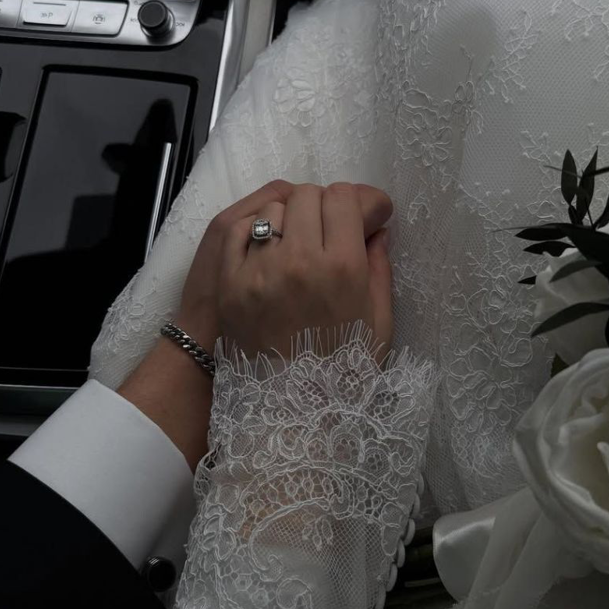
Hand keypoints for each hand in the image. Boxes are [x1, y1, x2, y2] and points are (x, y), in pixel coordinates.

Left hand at [119, 181, 392, 467]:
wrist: (289, 413)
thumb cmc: (342, 372)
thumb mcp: (378, 322)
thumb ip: (379, 269)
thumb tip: (375, 230)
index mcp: (342, 268)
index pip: (345, 198)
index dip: (360, 201)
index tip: (367, 216)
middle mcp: (299, 261)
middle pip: (309, 195)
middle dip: (327, 206)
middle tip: (334, 228)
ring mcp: (259, 270)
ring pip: (274, 209)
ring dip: (291, 218)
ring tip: (299, 241)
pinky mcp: (229, 282)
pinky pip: (240, 231)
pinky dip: (256, 231)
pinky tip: (268, 248)